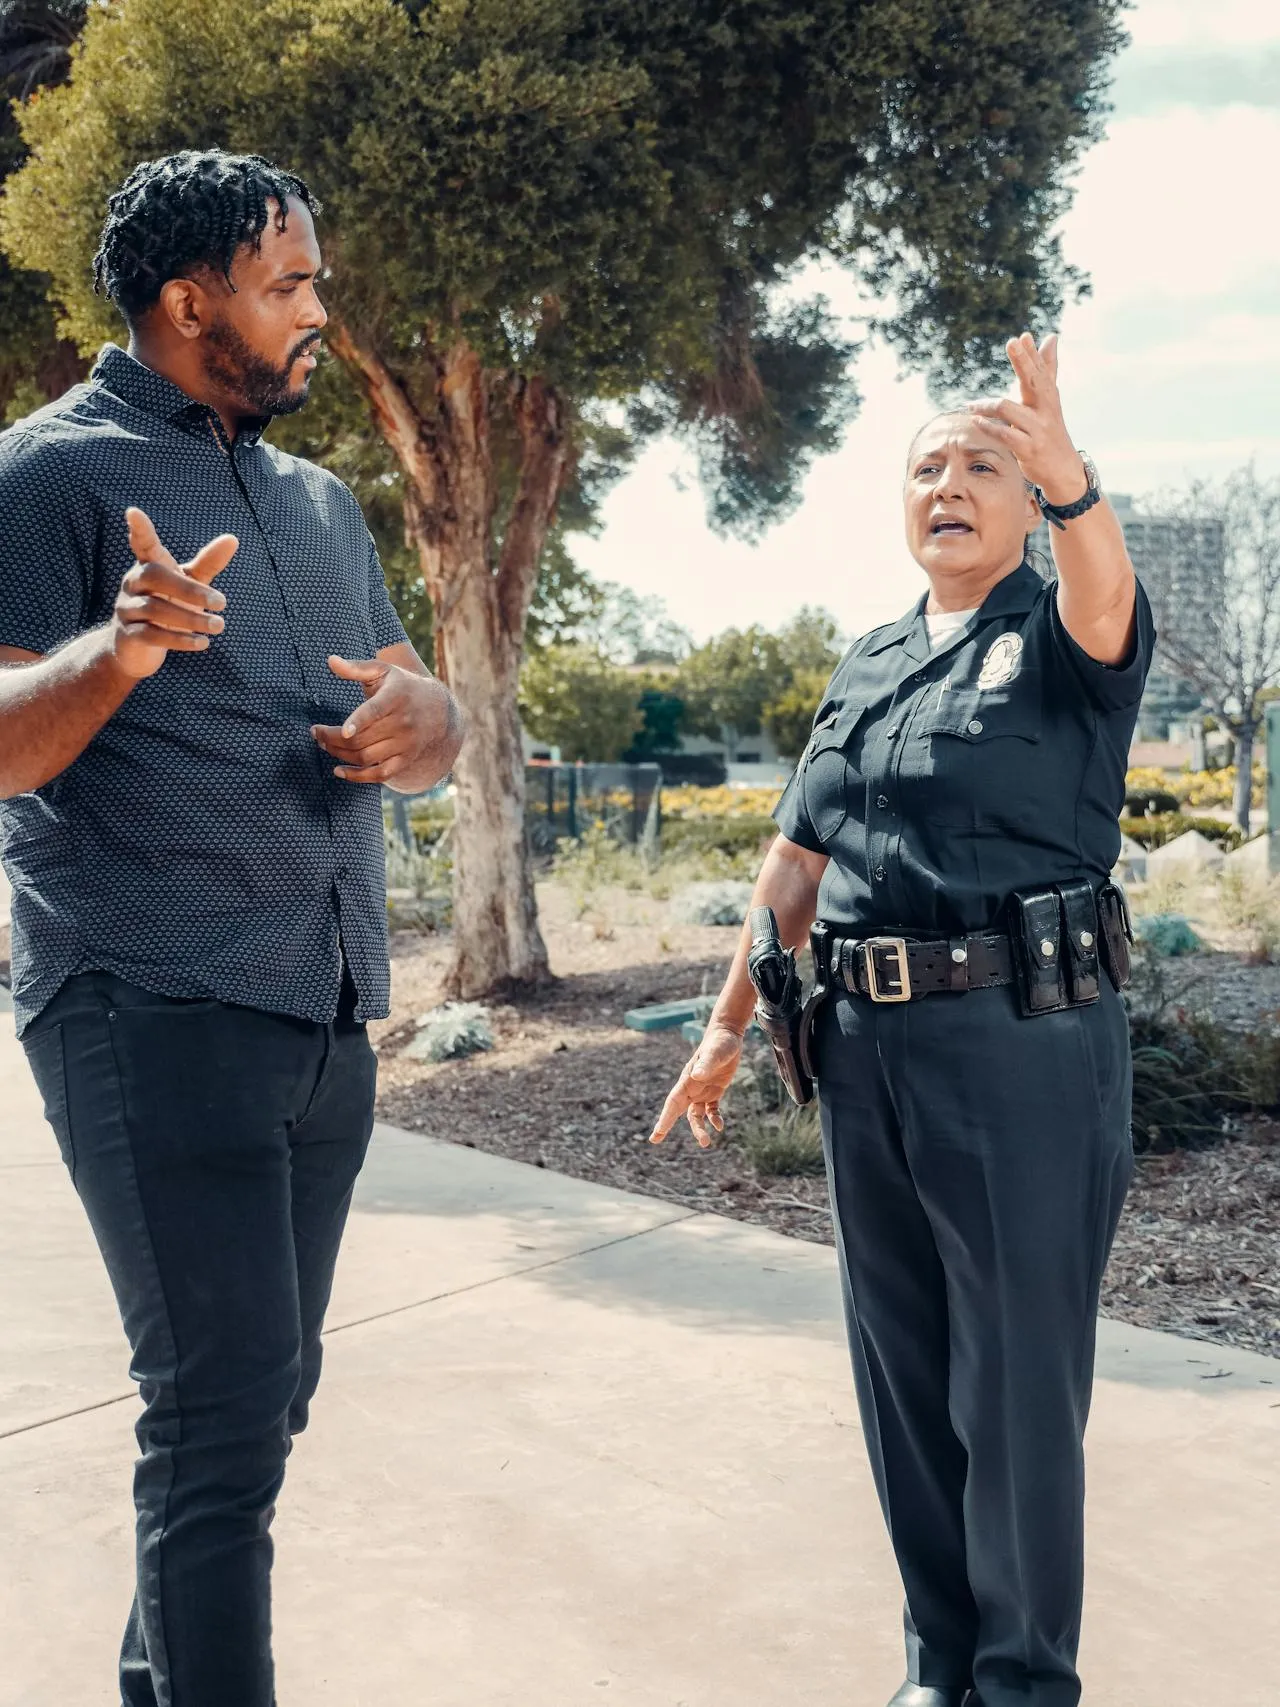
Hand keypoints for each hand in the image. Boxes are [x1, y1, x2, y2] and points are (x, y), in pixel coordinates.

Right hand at [110, 508, 237, 680]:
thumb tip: (233, 538)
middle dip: (190, 590)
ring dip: (192, 619)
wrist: (136, 650)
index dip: (139, 529)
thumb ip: (207, 563)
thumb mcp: (188, 583)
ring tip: (219, 626)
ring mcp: (126, 609)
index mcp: (148, 566)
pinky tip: (202, 643)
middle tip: (222, 603)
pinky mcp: (128, 636)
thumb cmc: (168, 606)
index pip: (142, 544)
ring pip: (155, 609)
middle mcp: (132, 583)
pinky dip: (180, 640)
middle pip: (155, 576)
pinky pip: (152, 635)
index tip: (133, 512)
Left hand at [312, 655, 455, 784]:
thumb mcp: (382, 671)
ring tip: (324, 744)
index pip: (376, 711)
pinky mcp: (405, 760)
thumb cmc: (401, 686)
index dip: (359, 721)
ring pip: (366, 757)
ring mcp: (405, 744)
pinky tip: (339, 771)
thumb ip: (355, 667)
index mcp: (396, 696)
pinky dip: (357, 776)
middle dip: (332, 738)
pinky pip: (379, 774)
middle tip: (316, 732)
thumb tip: (330, 660)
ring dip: (339, 754)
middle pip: (362, 738)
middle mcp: (403, 723)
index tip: (344, 731)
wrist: (437, 710)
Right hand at [649, 1021, 744, 1148]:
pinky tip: (719, 1127)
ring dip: (698, 1129)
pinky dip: (714, 1119)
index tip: (657, 1132)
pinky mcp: (714, 1091)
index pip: (673, 1102)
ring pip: (695, 1115)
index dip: (665, 1118)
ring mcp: (702, 1090)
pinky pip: (711, 1110)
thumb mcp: (715, 1053)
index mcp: (687, 1080)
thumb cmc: (719, 1042)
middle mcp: (691, 1087)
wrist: (727, 1035)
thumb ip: (706, 1063)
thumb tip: (697, 1075)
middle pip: (677, 1110)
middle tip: (655, 1140)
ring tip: (705, 1143)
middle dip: (666, 1124)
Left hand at [965, 333, 1086, 505]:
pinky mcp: (1028, 448)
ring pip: (1010, 410)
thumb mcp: (1050, 399)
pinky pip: (1005, 435)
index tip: (1022, 336)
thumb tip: (1051, 337)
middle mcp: (1046, 409)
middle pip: (1034, 381)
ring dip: (987, 405)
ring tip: (971, 406)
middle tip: (1012, 342)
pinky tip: (976, 421)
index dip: (1032, 354)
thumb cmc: (1051, 429)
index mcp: (1049, 396)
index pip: (1041, 370)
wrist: (1063, 468)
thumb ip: (1047, 369)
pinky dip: (989, 427)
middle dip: (1023, 361)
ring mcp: (1037, 429)